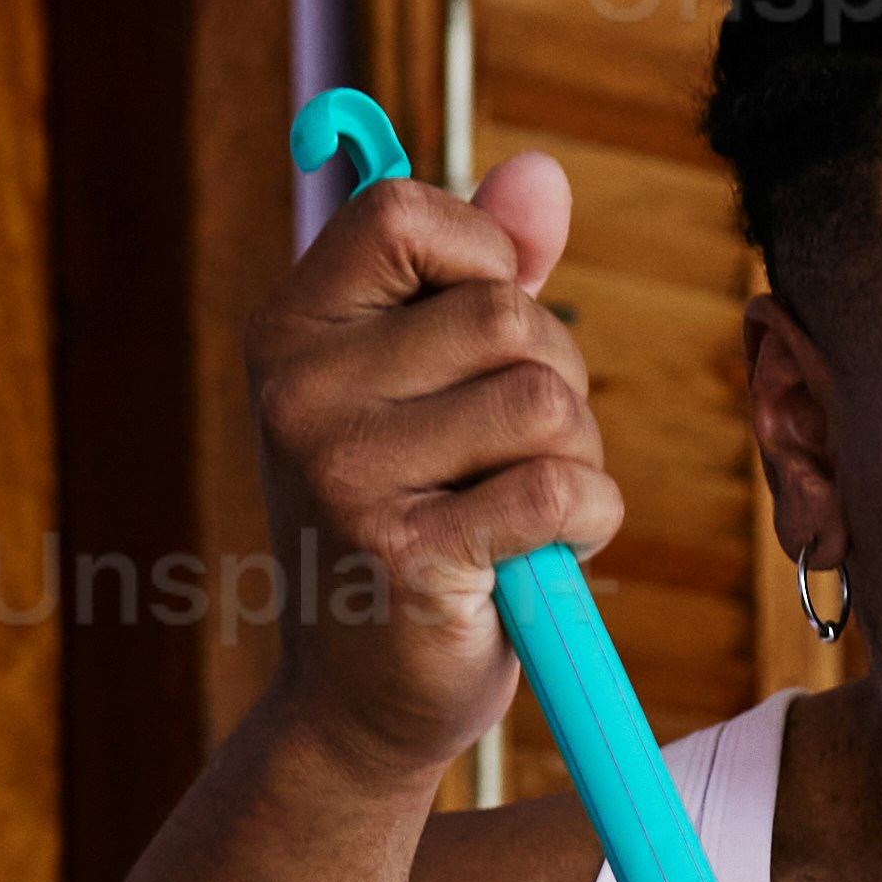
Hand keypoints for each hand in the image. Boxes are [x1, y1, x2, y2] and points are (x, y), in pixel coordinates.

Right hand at [252, 144, 619, 781]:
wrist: (360, 706)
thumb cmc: (411, 531)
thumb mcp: (431, 390)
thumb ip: (487, 275)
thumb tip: (546, 175)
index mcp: (292, 333)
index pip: (403, 211)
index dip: (485, 254)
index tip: (493, 327)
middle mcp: (299, 394)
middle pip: (505, 314)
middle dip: (558, 379)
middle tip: (522, 450)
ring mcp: (346, 477)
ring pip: (544, 402)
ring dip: (579, 455)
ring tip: (530, 507)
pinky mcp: (409, 557)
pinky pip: (560, 488)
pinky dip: (589, 521)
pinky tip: (547, 555)